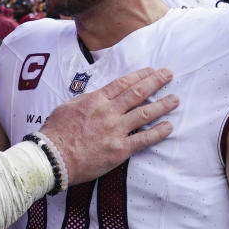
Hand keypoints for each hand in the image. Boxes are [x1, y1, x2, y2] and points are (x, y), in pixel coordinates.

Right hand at [40, 67, 176, 185]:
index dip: (140, 75)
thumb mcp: (68, 107)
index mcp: (96, 100)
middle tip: (168, 75)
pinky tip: (169, 126)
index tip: (151, 70)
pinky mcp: (120, 150)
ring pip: (144, 113)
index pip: (123, 83)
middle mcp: (109, 112)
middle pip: (137, 93)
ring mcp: (116, 130)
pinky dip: (158, 132)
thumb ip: (87, 100)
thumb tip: (100, 96)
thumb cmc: (57, 132)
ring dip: (162, 105)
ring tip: (174, 99)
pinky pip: (144, 139)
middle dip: (156, 82)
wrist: (53, 157)